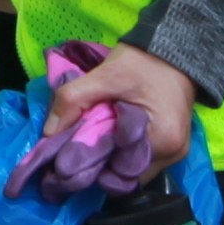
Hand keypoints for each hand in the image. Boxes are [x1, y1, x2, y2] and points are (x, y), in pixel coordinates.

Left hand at [72, 40, 202, 177]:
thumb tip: (48, 132)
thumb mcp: (105, 75)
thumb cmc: (143, 62)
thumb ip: (73, 99)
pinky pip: (141, 159)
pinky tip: (109, 142)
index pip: (120, 172)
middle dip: (101, 168)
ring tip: (91, 148)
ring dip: (112, 161)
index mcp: (162, 139)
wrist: (173, 49)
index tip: (68, 163)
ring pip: (134, 169)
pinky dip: (124, 154)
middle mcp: (172, 153)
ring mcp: (175, 151)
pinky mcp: (172, 145)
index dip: (92, 170)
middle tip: (76, 156)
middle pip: (127, 175)